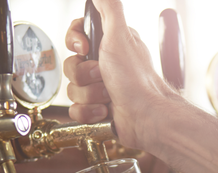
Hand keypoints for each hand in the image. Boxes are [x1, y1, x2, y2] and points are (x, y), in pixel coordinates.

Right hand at [63, 0, 177, 151]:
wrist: (146, 117)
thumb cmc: (136, 79)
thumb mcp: (121, 35)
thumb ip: (109, 9)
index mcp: (110, 45)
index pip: (76, 37)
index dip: (75, 43)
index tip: (84, 49)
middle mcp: (105, 65)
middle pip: (71, 65)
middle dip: (84, 75)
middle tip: (103, 76)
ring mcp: (101, 88)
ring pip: (73, 89)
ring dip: (89, 95)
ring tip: (108, 96)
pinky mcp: (98, 109)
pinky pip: (76, 110)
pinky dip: (89, 112)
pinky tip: (104, 111)